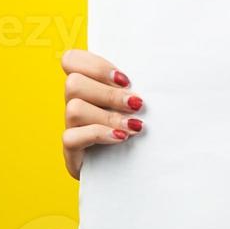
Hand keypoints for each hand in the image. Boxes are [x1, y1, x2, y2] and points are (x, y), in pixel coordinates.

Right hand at [60, 49, 144, 179]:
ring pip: (74, 108)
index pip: (71, 60)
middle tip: (136, 104)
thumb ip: (136, 86)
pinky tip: (121, 138)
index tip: (125, 79)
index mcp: (89, 85)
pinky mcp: (72, 150)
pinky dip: (99, 134)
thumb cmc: (141, 128)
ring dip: (108, 116)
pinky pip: (71, 137)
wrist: (136, 168)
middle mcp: (75, 103)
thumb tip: (158, 73)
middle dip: (109, 93)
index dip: (95, 65)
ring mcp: (72, 127)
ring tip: (134, 126)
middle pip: (73, 83)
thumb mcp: (139, 103)